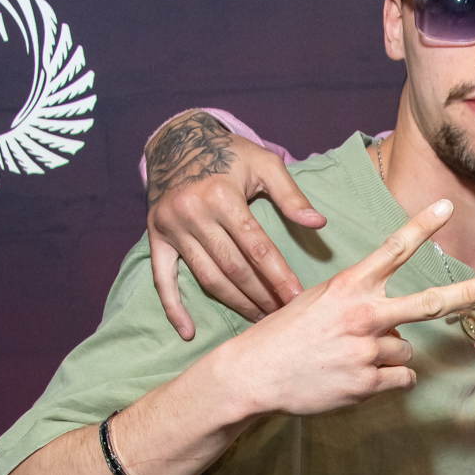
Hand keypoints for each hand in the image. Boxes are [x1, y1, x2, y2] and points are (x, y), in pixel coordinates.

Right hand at [146, 111, 323, 338]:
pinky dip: (173, 307)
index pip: (256, 247)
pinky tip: (188, 332)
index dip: (278, 276)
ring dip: (234, 304)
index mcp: (221, 196)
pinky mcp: (156, 237)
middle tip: (283, 316)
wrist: (178, 142)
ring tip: (258, 321)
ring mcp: (172, 228)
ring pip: (207, 277)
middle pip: (234, 268)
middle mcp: (193, 213)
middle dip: (261, 296)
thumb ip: (291, 195)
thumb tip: (318, 224)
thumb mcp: (263, 163)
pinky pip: (162, 278)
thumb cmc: (229, 154)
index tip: (297, 298)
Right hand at [217, 201, 474, 418]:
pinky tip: (355, 376)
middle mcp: (363, 314)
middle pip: (429, 302)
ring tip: (351, 355)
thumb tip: (397, 321)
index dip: (422, 226)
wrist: (253, 372)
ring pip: (407, 349)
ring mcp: (367, 350)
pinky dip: (387, 379)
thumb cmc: (286, 334)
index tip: (447, 206)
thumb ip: (360, 302)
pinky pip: (401, 379)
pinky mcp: (367, 383)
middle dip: (467, 293)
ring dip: (388, 354)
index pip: (393, 249)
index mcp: (348, 286)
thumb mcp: (318, 301)